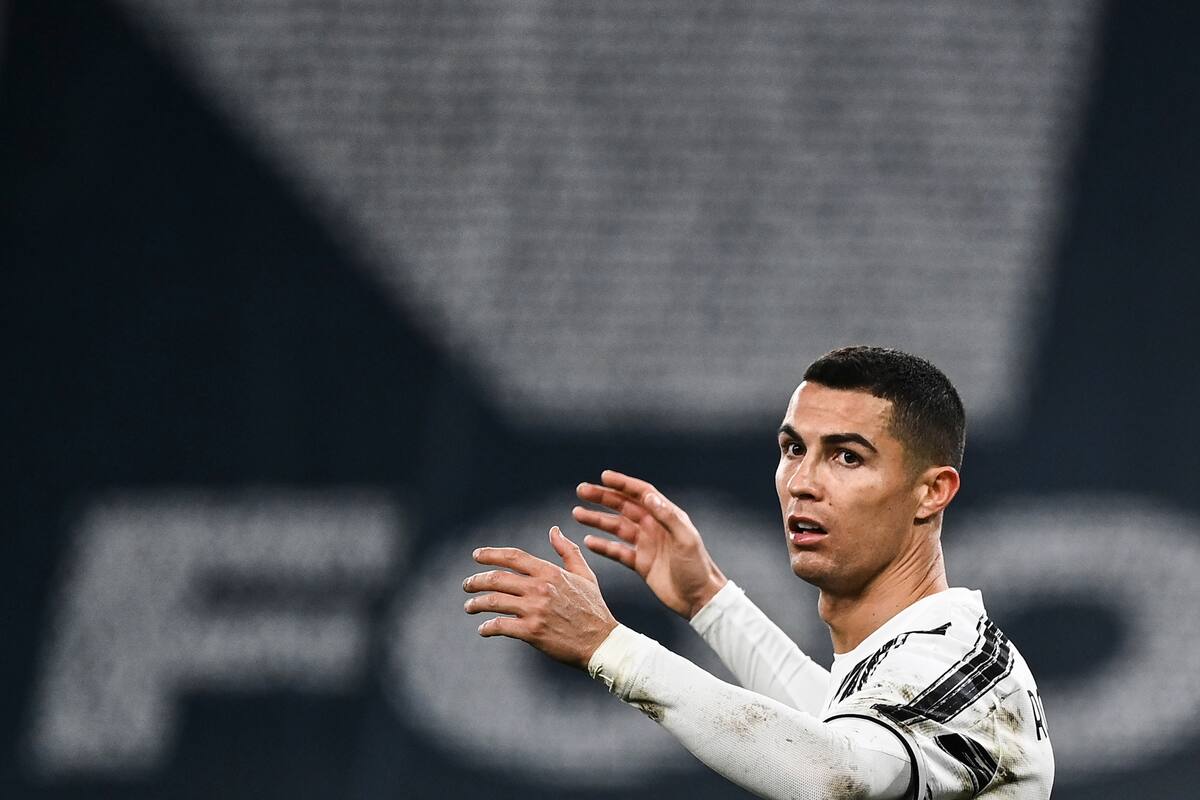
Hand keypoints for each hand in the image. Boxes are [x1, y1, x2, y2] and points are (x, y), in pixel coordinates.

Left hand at [463, 526, 617, 668]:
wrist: (602, 642)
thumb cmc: (594, 609)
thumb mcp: (585, 575)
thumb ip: (567, 551)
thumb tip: (554, 530)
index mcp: (550, 573)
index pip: (513, 557)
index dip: (491, 554)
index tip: (476, 556)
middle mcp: (540, 588)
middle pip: (497, 578)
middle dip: (476, 581)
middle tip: (467, 586)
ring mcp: (535, 610)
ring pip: (494, 601)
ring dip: (476, 603)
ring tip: (469, 607)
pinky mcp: (532, 632)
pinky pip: (500, 626)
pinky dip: (487, 627)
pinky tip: (483, 629)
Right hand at [573, 470, 726, 619]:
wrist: (699, 598)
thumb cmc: (697, 567)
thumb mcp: (686, 539)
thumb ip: (667, 517)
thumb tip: (648, 496)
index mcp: (666, 516)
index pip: (641, 493)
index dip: (622, 484)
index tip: (603, 476)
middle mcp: (654, 526)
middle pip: (623, 506)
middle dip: (602, 498)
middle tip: (581, 490)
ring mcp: (646, 544)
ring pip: (616, 527)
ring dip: (597, 520)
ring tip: (577, 513)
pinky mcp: (640, 563)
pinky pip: (617, 551)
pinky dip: (603, 546)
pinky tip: (588, 541)